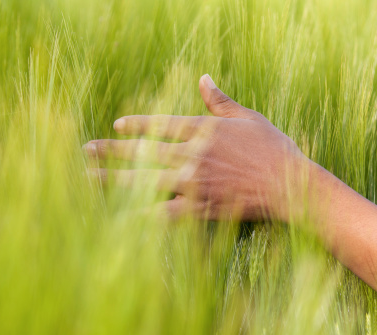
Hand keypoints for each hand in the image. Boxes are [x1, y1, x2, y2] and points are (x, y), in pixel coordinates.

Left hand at [83, 74, 309, 221]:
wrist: (290, 183)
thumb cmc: (273, 148)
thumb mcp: (248, 117)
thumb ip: (219, 100)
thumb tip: (203, 78)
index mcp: (202, 130)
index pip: (160, 124)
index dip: (137, 124)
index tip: (118, 125)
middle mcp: (191, 155)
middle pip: (143, 152)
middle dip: (112, 150)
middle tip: (87, 150)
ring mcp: (193, 182)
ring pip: (144, 181)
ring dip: (114, 180)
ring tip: (88, 179)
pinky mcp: (199, 208)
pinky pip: (163, 214)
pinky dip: (140, 217)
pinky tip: (119, 219)